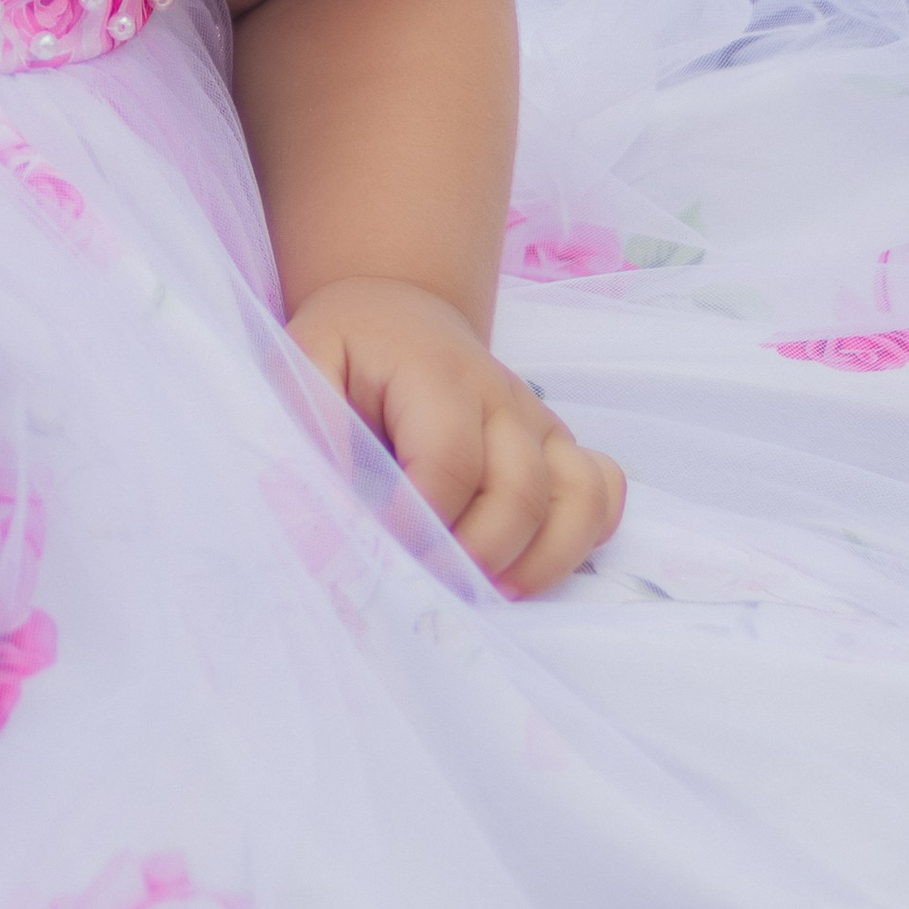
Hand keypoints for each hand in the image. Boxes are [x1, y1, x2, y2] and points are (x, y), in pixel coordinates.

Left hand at [287, 274, 624, 596]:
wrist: (398, 316)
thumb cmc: (349, 350)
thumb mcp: (306, 361)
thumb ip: (310, 416)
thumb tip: (327, 486)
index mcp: (439, 375)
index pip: (450, 461)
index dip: (422, 523)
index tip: (386, 555)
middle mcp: (503, 398)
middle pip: (520, 489)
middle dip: (479, 553)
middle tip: (433, 586)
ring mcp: (539, 422)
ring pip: (579, 495)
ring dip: (543, 557)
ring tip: (494, 592)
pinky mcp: (556, 446)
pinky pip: (602, 491)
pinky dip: (583, 534)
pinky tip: (533, 564)